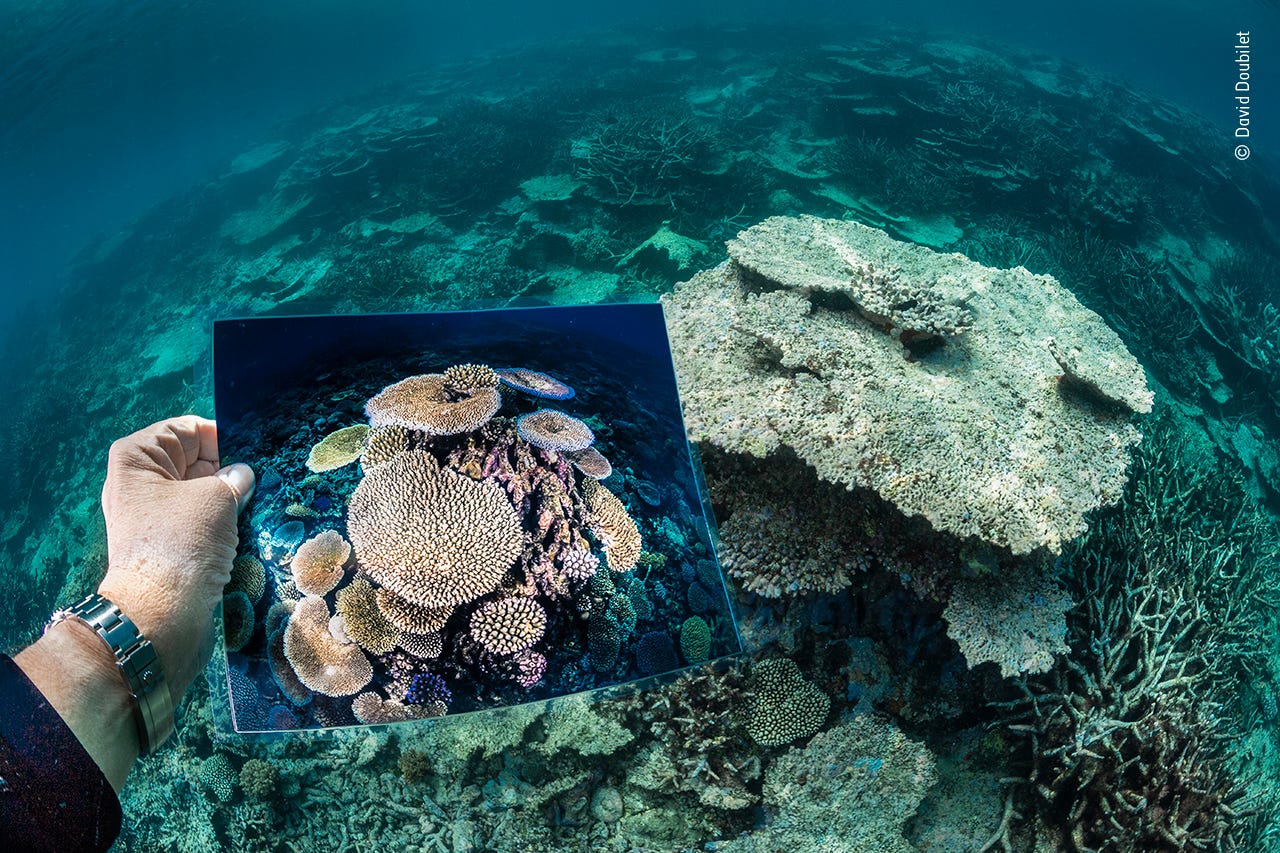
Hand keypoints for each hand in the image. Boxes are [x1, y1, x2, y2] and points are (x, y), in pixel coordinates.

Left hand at [97, 416, 254, 704]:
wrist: (161, 612)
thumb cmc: (183, 541)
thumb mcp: (216, 495)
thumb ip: (235, 475)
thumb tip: (242, 475)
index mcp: (137, 457)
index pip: (190, 429)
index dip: (223, 438)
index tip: (256, 453)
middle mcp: (139, 482)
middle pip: (194, 460)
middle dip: (228, 468)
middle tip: (264, 478)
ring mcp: (152, 515)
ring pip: (200, 492)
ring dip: (228, 498)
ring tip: (258, 503)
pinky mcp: (167, 542)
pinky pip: (199, 519)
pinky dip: (221, 521)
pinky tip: (247, 526)